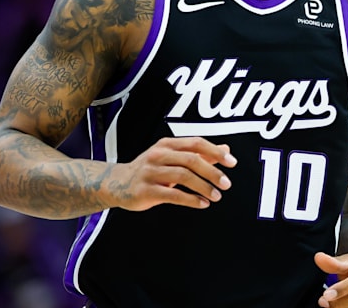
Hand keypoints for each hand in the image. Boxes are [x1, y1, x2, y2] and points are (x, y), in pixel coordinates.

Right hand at [113, 136, 235, 210]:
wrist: (115, 183)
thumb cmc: (149, 169)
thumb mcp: (172, 157)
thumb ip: (198, 154)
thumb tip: (225, 150)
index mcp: (166, 145)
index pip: (196, 143)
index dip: (215, 152)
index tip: (232, 163)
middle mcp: (158, 155)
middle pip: (191, 159)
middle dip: (212, 172)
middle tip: (226, 183)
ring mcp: (151, 173)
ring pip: (183, 176)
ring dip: (203, 187)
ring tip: (216, 196)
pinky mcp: (146, 191)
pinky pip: (173, 195)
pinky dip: (191, 199)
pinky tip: (202, 204)